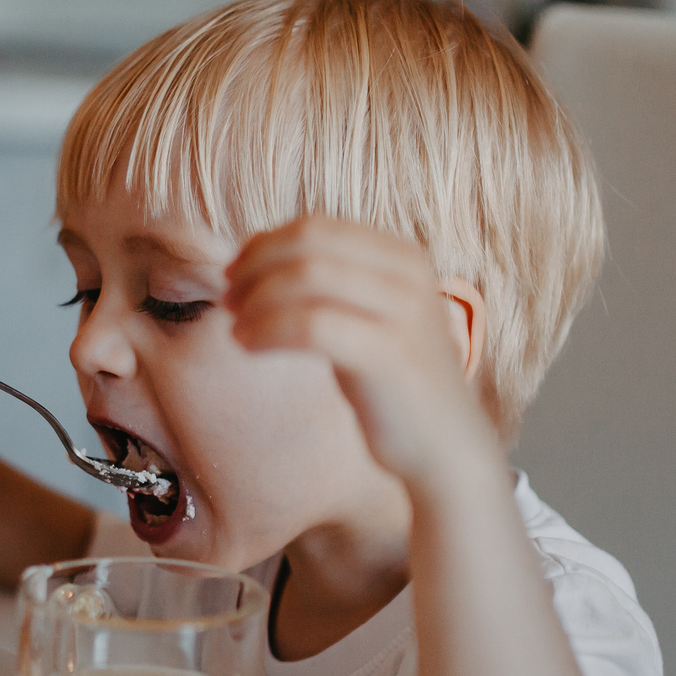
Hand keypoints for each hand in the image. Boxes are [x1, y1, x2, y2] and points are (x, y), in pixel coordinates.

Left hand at [223, 218, 497, 490]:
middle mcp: (408, 275)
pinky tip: (249, 347)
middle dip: (256, 269)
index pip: (317, 227)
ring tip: (236, 329)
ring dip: (257, 302)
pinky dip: (268, 331)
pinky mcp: (390, 355)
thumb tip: (253, 253)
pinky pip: (311, 326)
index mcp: (402, 257)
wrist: (446, 447)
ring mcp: (404, 313)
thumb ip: (326, 284)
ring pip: (306, 280)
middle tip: (229, 301)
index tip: (234, 274)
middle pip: (308, 245)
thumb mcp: (364, 318)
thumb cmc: (391, 384)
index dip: (265, 245)